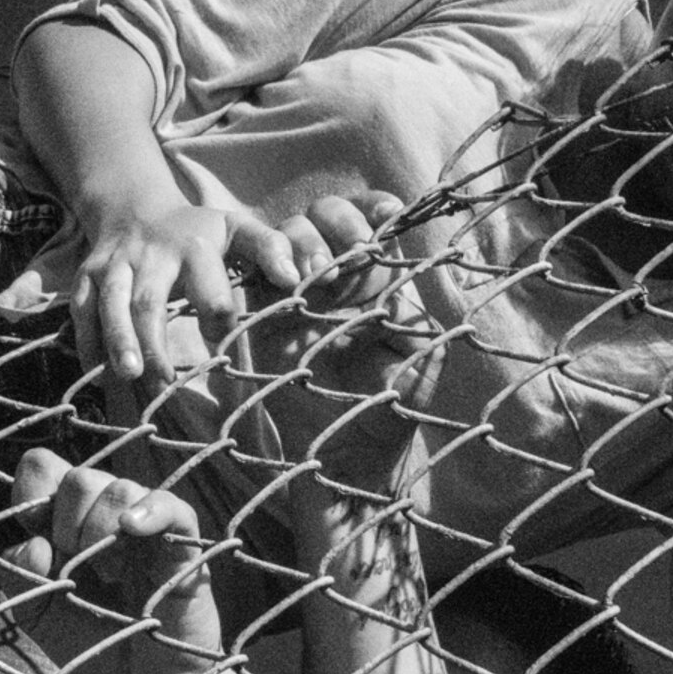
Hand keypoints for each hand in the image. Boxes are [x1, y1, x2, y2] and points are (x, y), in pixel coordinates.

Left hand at [8, 447, 221, 659]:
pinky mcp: (183, 543)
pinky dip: (148, 510)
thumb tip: (33, 543)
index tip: (36, 535)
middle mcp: (104, 515)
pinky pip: (169, 504)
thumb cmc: (94, 646)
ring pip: (119, 487)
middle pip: (80, 476)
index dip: (32, 495)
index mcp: (64, 522)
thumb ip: (18, 577)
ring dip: (101, 529)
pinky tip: (131, 531)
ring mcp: (145, 527)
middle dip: (67, 522)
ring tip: (107, 574)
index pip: (42, 470)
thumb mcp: (38, 615)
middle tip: (75, 564)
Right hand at [73, 199, 299, 381]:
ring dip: (117, 340)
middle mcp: (151, 255)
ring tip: (127, 376)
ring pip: (111, 304)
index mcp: (195, 246)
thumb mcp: (237, 228)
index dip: (215, 313)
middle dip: (154, 340)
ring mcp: (115, 266)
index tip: (221, 349)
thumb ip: (270, 248)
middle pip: (149, 300)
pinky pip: (81, 310)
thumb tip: (296, 280)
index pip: (206, 282)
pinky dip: (87, 341)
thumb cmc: (199, 233)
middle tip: (163, 380)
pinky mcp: (88, 276)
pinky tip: (97, 374)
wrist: (136, 209)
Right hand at [263, 193, 427, 499]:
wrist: (347, 463)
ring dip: (303, 241)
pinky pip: (256, 277)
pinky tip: (290, 280)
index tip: (389, 210)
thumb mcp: (416, 356)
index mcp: (372, 284)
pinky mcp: (261, 321)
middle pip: (323, 219)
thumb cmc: (390, 411)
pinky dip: (267, 266)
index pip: (370, 228)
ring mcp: (293, 298)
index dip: (374, 210)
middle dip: (338, 220)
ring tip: (321, 271)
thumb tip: (398, 264)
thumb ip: (409, 310)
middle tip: (354, 244)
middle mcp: (332, 282)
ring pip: (286, 237)